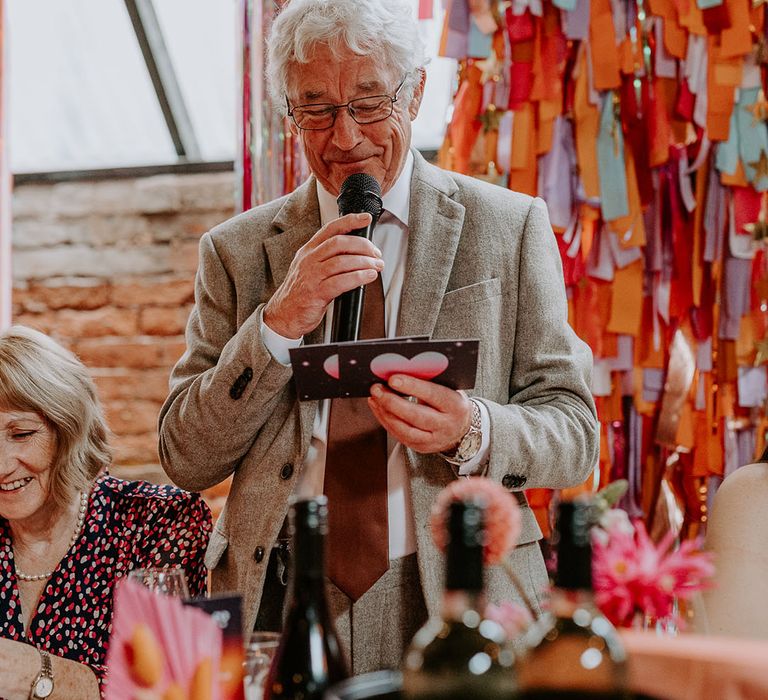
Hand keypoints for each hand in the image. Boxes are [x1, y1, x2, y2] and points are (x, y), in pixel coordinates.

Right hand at [263, 213, 383, 338]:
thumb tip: (355, 253)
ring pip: (342, 261)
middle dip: (362, 245)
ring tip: (377, 266)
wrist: (283, 315)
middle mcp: (309, 260)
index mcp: (308, 251)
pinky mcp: (316, 293)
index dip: (349, 221)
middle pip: (339, 243)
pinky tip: (368, 277)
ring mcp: (311, 276)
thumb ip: (327, 258)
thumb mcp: (309, 268)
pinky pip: (341, 281)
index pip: (330, 229)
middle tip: (376, 253)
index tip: (366, 219)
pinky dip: (359, 277)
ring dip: (364, 262)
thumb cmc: (300, 293)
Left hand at [367, 374, 472, 453]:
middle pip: (416, 415)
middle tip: (377, 388)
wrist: (461, 428)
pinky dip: (386, 421)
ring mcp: (434, 440)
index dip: (412, 386)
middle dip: (392, 402)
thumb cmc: (451, 403)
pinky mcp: (421, 447)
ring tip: (375, 397)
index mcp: (455, 406)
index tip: (393, 378)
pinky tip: (379, 408)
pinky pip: (400, 436)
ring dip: (385, 412)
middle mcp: (446, 425)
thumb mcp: (449, 389)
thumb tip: (402, 369)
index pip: (433, 395)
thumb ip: (430, 381)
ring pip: (405, 429)